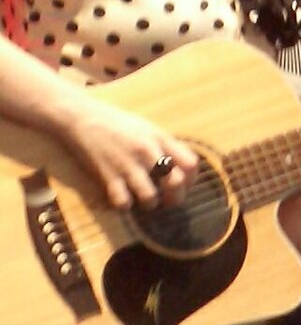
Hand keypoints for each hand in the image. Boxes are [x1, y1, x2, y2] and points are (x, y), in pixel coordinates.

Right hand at [57, 99, 198, 210]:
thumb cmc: (120, 125)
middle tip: (167, 200)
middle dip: (175, 198)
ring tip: (144, 200)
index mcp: (161, 138)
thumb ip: (166, 146)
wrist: (85, 118)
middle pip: (176, 183)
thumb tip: (184, 166)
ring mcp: (128, 164)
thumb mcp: (149, 129)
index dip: (191, 179)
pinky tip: (123, 198)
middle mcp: (148, 151)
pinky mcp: (108, 175)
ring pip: (150, 197)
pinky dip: (124, 206)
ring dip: (149, 204)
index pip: (191, 164)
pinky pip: (122, 202)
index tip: (184, 185)